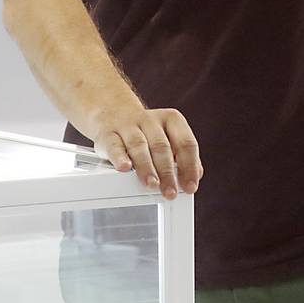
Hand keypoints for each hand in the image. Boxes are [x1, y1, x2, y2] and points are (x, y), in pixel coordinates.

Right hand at [88, 106, 202, 199]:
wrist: (113, 111)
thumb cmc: (146, 132)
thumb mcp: (168, 137)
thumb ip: (182, 156)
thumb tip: (196, 175)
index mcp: (170, 120)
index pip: (185, 142)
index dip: (189, 166)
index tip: (190, 186)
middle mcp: (149, 120)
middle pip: (161, 146)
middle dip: (167, 171)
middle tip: (170, 192)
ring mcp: (127, 126)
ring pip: (138, 145)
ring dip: (146, 167)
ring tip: (152, 184)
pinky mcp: (107, 134)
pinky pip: (114, 145)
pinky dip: (119, 157)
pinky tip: (125, 168)